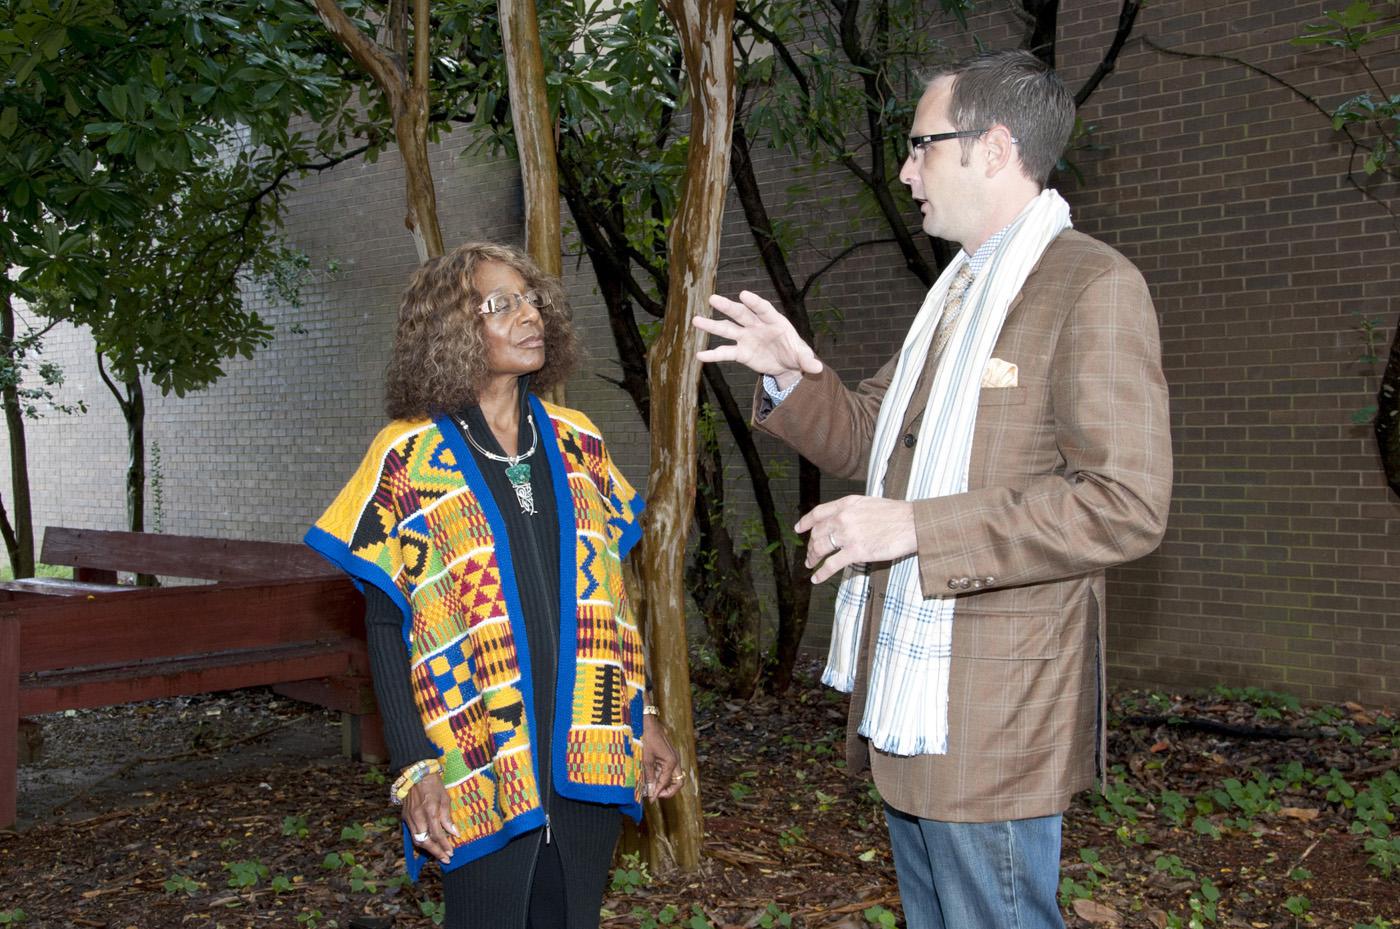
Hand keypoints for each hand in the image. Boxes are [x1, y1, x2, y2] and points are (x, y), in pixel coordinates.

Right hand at [402, 772, 458, 863]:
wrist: (415, 773)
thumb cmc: (434, 784)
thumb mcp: (445, 798)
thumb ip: (448, 817)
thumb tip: (454, 833)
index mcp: (430, 810)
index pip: (437, 834)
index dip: (444, 845)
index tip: (451, 852)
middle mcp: (418, 816)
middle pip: (425, 841)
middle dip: (436, 852)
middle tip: (446, 859)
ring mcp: (409, 818)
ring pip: (417, 840)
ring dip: (428, 850)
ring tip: (438, 855)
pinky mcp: (404, 817)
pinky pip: (412, 834)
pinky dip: (421, 841)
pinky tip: (429, 845)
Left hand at [641, 714, 682, 799]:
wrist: (648, 722)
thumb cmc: (647, 738)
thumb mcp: (646, 759)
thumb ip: (650, 775)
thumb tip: (650, 791)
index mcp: (671, 762)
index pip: (666, 783)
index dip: (658, 792)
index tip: (651, 799)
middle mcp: (675, 761)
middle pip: (678, 782)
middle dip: (668, 791)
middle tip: (655, 795)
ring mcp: (673, 759)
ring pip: (673, 777)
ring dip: (664, 784)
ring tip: (651, 788)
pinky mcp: (669, 757)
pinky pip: (668, 771)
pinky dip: (661, 777)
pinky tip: (651, 779)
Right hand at [696, 291, 822, 388]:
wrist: (787, 364)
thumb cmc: (796, 353)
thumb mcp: (803, 357)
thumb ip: (808, 360)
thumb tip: (818, 369)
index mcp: (774, 321)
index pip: (763, 309)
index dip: (754, 302)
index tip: (743, 295)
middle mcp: (757, 326)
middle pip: (741, 314)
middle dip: (728, 307)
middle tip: (713, 299)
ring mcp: (746, 338)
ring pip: (727, 329)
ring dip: (712, 325)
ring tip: (696, 320)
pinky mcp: (741, 352)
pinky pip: (725, 353)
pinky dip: (713, 355)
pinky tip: (699, 355)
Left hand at [796, 495, 916, 583]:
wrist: (912, 523)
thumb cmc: (896, 514)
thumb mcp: (869, 503)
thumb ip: (852, 510)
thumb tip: (842, 520)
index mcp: (847, 504)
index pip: (818, 513)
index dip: (806, 522)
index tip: (798, 529)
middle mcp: (843, 517)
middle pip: (817, 533)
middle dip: (810, 545)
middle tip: (809, 554)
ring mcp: (848, 535)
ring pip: (820, 548)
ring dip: (812, 558)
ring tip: (810, 565)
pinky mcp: (856, 552)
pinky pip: (831, 565)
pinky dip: (821, 573)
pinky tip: (816, 579)